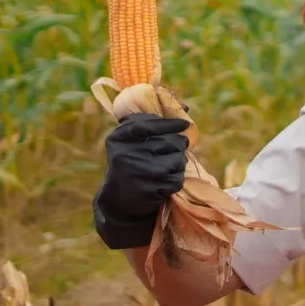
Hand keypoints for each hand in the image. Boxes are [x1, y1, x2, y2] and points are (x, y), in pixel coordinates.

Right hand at [95, 114, 191, 249]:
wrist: (120, 198)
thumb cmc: (133, 161)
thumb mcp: (133, 140)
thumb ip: (153, 122)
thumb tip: (185, 107)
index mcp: (120, 137)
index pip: (150, 124)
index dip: (170, 124)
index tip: (184, 125)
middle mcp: (125, 153)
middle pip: (171, 142)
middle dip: (178, 147)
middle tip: (173, 151)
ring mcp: (135, 172)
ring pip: (177, 161)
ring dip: (178, 165)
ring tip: (165, 168)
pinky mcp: (146, 190)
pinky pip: (176, 180)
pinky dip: (175, 180)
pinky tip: (163, 182)